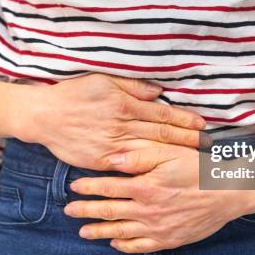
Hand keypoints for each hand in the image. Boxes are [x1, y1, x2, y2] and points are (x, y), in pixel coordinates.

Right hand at [9, 74, 205, 170]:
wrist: (45, 116)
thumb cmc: (75, 94)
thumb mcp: (104, 80)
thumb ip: (132, 86)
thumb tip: (158, 92)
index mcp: (125, 105)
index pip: (163, 115)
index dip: (185, 121)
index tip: (203, 126)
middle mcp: (122, 127)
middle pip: (162, 136)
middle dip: (187, 141)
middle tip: (209, 146)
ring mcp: (113, 147)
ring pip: (150, 153)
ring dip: (173, 157)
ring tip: (194, 161)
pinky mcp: (103, 161)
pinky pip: (130, 166)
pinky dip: (149, 170)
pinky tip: (164, 173)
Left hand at [63, 146, 254, 252]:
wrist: (228, 192)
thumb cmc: (199, 168)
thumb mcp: (170, 152)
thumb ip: (139, 156)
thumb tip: (111, 160)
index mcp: (145, 187)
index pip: (108, 187)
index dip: (88, 187)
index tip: (73, 187)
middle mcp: (147, 210)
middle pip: (109, 212)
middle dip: (86, 211)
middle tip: (68, 211)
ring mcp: (157, 228)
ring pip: (120, 231)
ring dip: (99, 231)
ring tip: (83, 232)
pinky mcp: (169, 239)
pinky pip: (141, 246)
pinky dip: (125, 245)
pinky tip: (115, 243)